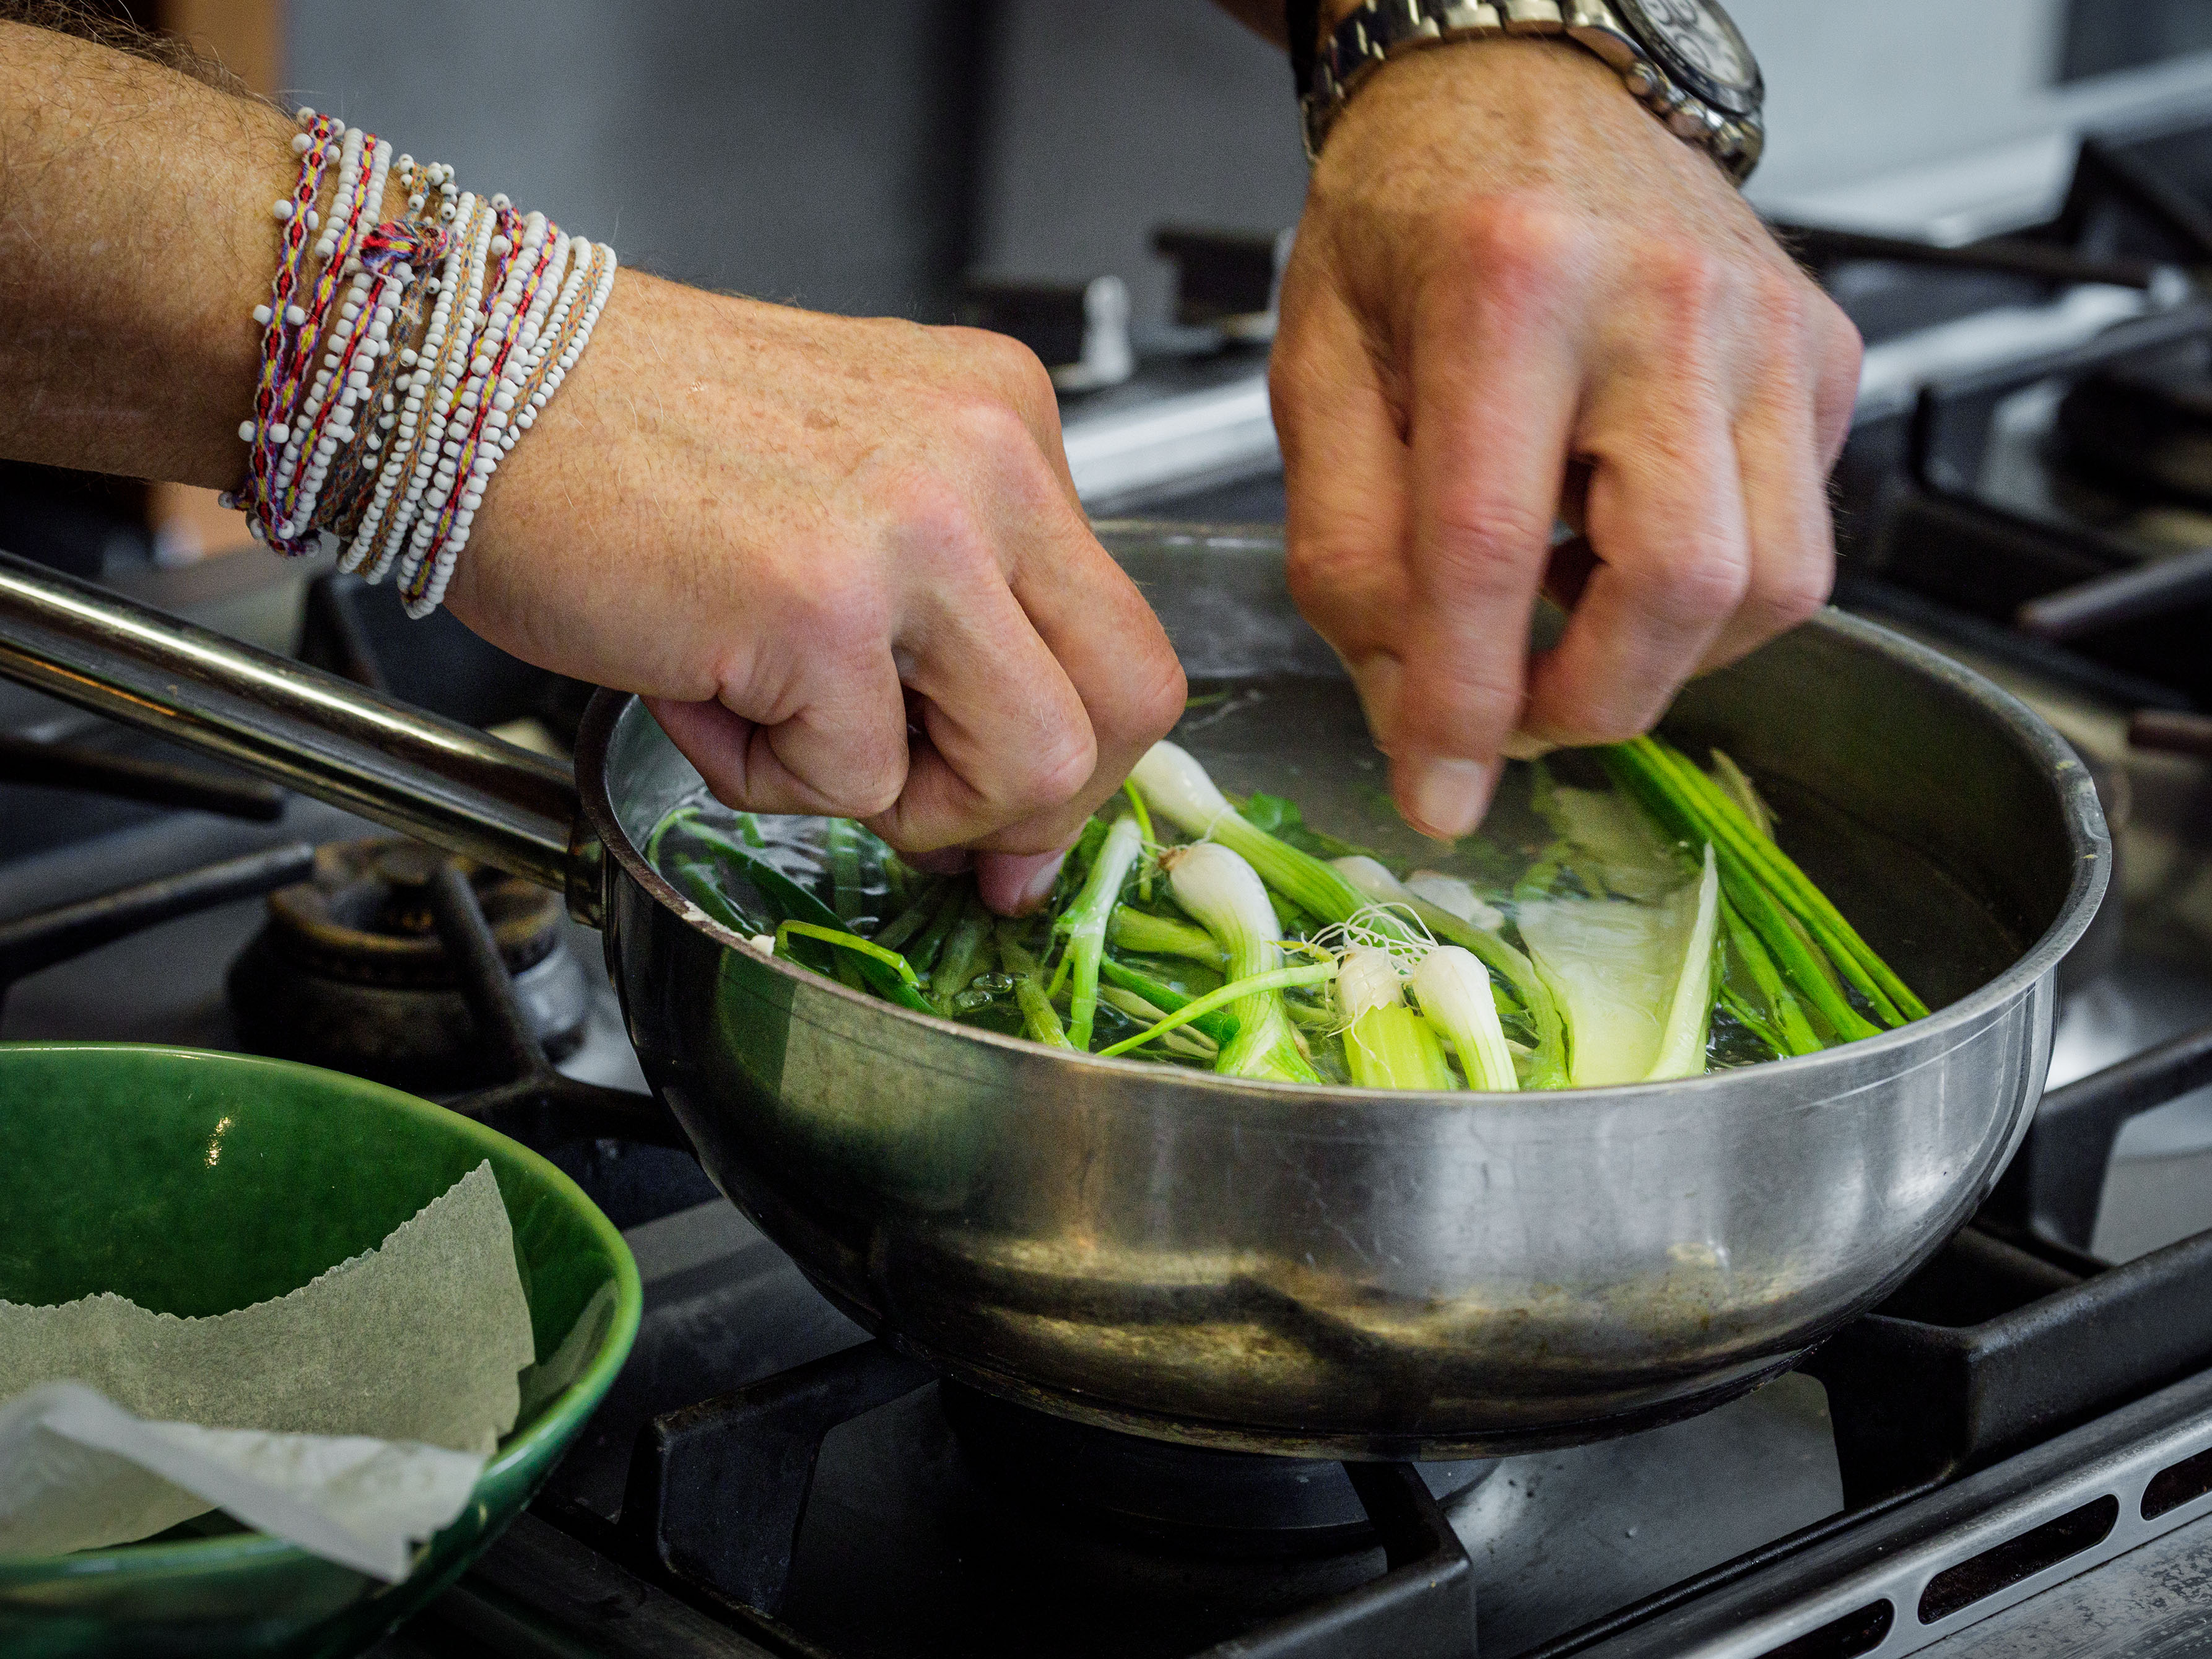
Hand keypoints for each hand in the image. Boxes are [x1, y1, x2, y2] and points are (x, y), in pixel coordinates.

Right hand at [452, 274, 1185, 910]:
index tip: (1012, 824)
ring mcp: (917, 526)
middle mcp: (989, 457)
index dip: (1081, 760)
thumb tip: (1013, 833)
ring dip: (898, 798)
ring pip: (1031, 763)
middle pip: (1130, 703)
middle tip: (919, 813)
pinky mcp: (818, 602)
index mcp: (1005, 424)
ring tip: (779, 719)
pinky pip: (853, 781)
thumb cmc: (630, 441)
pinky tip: (692, 681)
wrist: (467, 376)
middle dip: (1028, 802)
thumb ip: (952, 637)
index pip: (1128, 636)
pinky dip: (760, 774)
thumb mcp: (847, 502)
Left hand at [1271, 37, 1861, 837]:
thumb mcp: (1315, 378)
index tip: (1441, 795)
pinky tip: (1620, 537)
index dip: (1465, 704)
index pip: (1490, 549)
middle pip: (1682, 583)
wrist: (1517, 94)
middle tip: (1512, 708)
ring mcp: (1770, 325)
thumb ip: (1349, 556)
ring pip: (1774, 585)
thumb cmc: (1406, 227)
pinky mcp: (1825, 354)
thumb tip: (1415, 717)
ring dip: (1660, 652)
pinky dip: (1707, 590)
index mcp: (1507, 286)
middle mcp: (1665, 301)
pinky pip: (1799, 538)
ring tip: (1562, 602)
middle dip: (1592, 697)